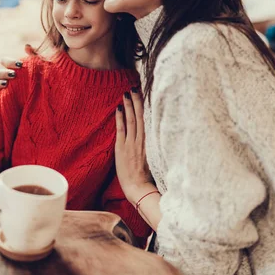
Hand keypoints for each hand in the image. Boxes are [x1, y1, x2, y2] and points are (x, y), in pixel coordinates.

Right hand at [0, 44, 36, 99]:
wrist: (40, 97)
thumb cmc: (37, 80)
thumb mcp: (38, 68)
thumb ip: (33, 56)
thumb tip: (27, 46)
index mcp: (10, 68)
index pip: (4, 61)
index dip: (10, 62)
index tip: (20, 64)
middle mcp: (3, 77)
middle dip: (3, 72)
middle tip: (13, 75)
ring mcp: (0, 88)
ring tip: (6, 84)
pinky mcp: (0, 99)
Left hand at [115, 87, 153, 203]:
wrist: (139, 187)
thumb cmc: (148, 175)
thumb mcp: (155, 156)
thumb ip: (154, 143)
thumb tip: (154, 132)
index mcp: (152, 142)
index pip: (150, 120)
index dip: (148, 106)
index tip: (147, 93)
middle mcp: (143, 140)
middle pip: (141, 116)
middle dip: (138, 101)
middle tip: (136, 87)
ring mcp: (132, 144)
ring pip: (132, 120)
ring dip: (129, 106)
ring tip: (127, 93)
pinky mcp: (122, 148)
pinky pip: (121, 130)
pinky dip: (120, 118)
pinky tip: (119, 108)